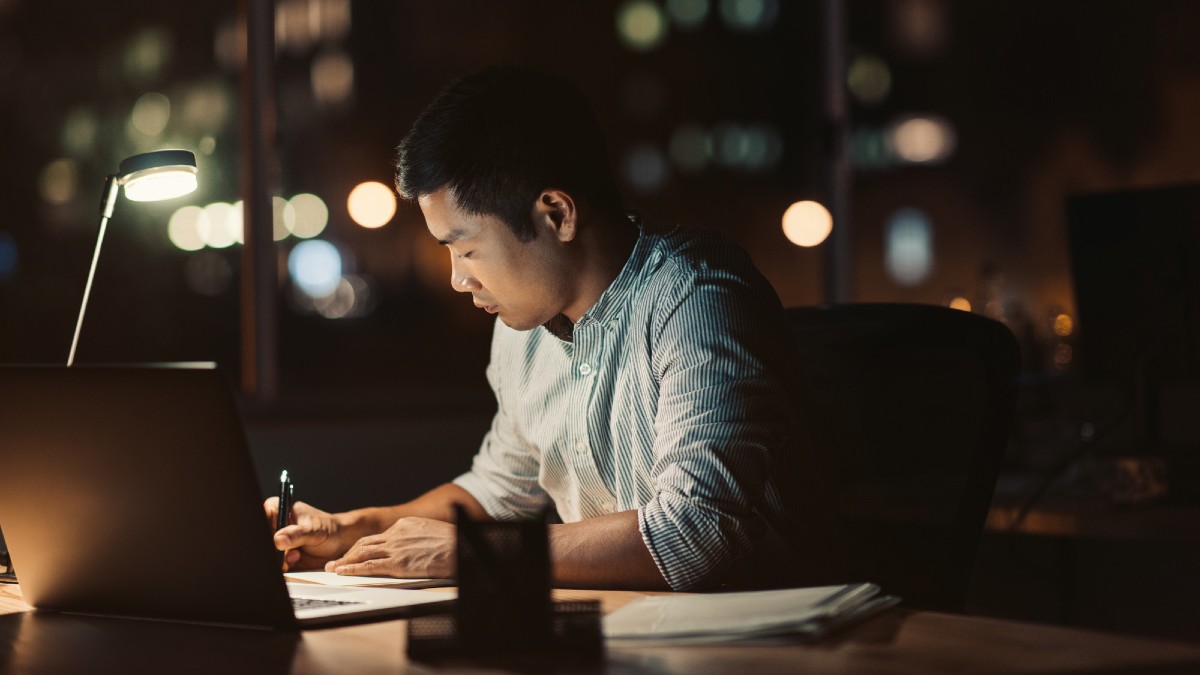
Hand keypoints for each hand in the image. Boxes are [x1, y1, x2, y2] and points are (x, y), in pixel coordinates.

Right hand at [263, 497, 350, 571]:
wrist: (339, 543)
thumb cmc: (327, 529)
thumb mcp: (313, 530)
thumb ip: (296, 535)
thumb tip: (278, 540)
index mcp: (279, 508)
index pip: (263, 515)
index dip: (266, 527)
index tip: (273, 538)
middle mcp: (274, 525)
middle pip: (264, 536)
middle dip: (272, 546)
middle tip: (282, 551)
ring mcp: (277, 542)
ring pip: (269, 552)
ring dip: (279, 558)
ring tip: (296, 555)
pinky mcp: (281, 556)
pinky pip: (276, 563)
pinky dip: (283, 565)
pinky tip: (296, 559)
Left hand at [325, 517, 455, 578]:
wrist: (461, 548)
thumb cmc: (453, 543)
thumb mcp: (431, 532)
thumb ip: (416, 537)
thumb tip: (411, 546)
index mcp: (405, 524)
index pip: (378, 537)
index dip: (364, 547)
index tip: (355, 553)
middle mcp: (396, 533)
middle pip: (366, 543)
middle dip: (349, 553)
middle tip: (336, 562)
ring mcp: (395, 548)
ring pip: (363, 553)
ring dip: (346, 561)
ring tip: (334, 568)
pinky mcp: (397, 563)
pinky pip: (369, 566)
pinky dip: (353, 569)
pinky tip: (344, 572)